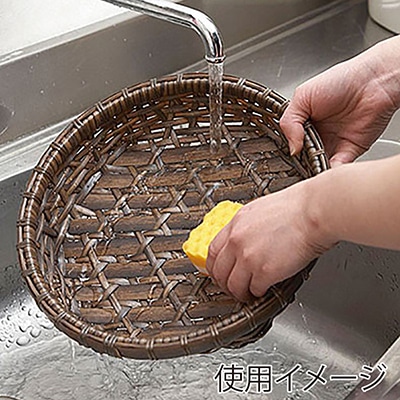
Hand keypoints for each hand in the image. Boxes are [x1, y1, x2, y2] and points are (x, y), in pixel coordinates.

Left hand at [206, 181, 332, 301]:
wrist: (314, 211)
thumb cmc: (297, 208)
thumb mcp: (260, 210)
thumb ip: (247, 227)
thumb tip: (245, 240)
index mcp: (236, 224)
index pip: (212, 251)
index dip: (214, 266)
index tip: (219, 272)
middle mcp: (237, 240)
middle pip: (218, 272)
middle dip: (224, 284)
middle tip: (232, 288)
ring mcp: (248, 257)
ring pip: (233, 286)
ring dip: (240, 293)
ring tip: (248, 293)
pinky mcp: (264, 271)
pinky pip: (254, 290)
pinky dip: (258, 293)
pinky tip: (264, 290)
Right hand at [280, 38, 399, 166]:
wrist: (373, 82)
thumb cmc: (342, 80)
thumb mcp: (303, 96)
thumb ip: (289, 122)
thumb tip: (291, 147)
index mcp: (304, 122)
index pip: (290, 141)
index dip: (287, 149)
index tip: (286, 154)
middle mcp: (317, 134)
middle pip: (303, 156)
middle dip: (299, 162)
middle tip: (297, 163)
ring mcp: (332, 144)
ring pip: (318, 164)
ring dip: (313, 168)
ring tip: (310, 165)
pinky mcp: (349, 152)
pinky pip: (337, 167)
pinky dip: (331, 170)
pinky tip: (324, 166)